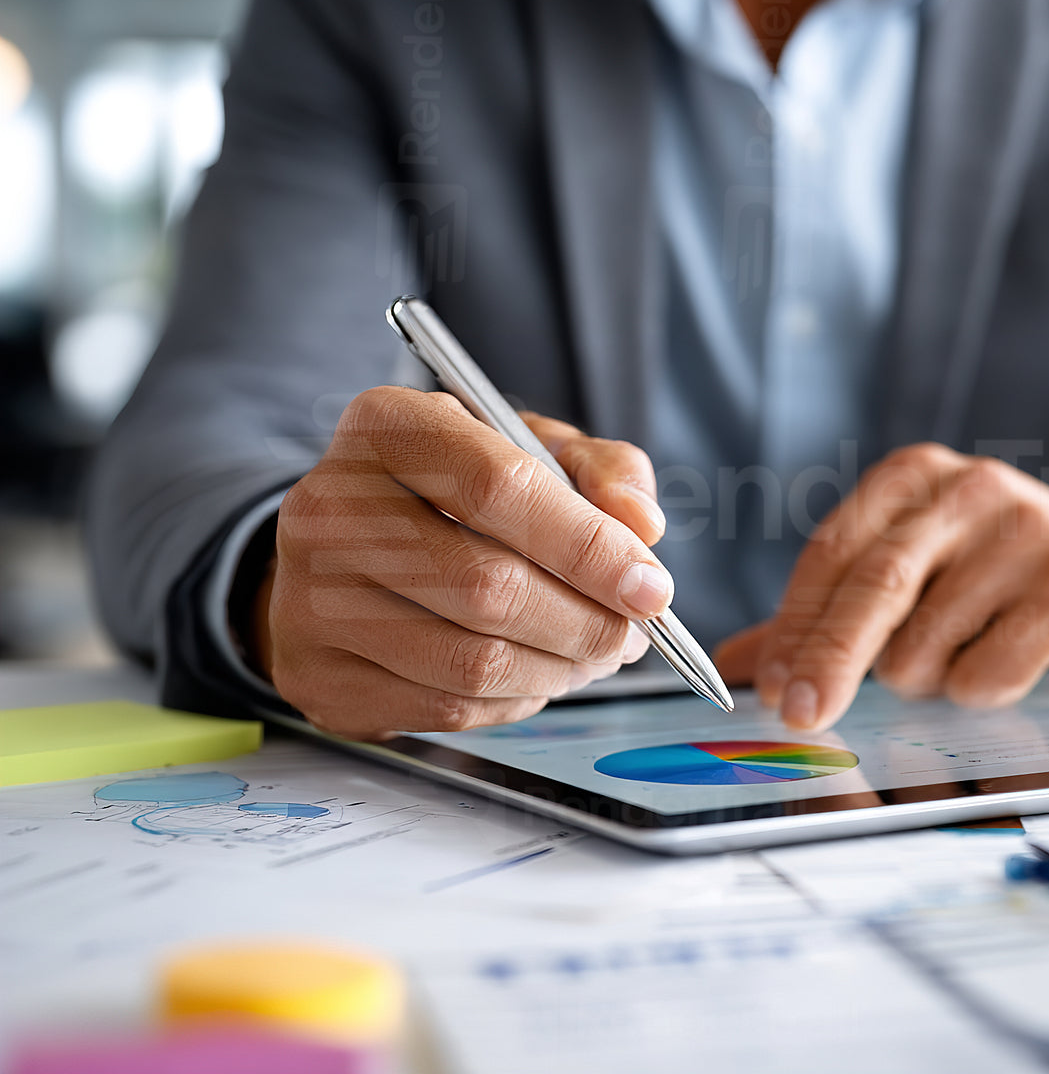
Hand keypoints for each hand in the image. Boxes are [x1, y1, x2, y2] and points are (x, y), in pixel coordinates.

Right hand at [249, 386, 671, 739]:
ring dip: (561, 669)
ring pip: (473, 661)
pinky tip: (536, 671)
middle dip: (587, 622)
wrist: (345, 546)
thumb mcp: (531, 447)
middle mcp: (331, 507)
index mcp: (388, 427)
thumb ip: (601, 471)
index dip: (588, 546)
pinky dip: (516, 699)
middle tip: (631, 631)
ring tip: (595, 651)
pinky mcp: (317, 675)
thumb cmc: (454, 491)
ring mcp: (311, 599)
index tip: (650, 585)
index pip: (498, 487)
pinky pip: (446, 708)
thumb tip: (641, 527)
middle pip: (489, 587)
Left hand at [714, 444, 1048, 731]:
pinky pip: (991, 673)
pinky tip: (1011, 656)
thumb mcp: (906, 575)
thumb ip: (822, 615)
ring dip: (927, 678)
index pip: (832, 553)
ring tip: (963, 650)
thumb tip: (738, 665)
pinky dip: (982, 688)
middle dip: (830, 662)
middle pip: (875, 589)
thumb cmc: (989, 578)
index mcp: (911, 477)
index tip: (771, 684)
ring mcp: (1028, 530)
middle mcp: (968, 489)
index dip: (796, 625)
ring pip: (929, 645)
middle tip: (800, 715)